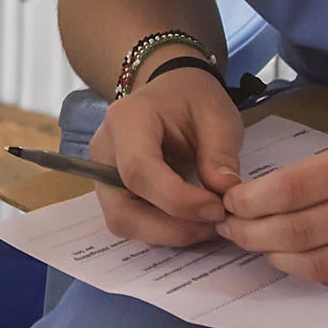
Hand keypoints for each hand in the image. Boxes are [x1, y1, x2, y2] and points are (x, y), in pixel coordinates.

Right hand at [88, 65, 247, 245]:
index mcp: (126, 121)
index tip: (217, 208)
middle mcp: (103, 152)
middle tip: (214, 223)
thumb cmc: (191, 99)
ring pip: (125, 223)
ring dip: (170, 234)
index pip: (139, 171)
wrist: (171, 94)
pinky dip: (165, 230)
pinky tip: (193, 220)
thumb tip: (224, 194)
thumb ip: (220, 154)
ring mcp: (103, 176)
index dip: (178, 200)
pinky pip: (133, 223)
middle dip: (172, 228)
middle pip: (123, 210)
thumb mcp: (217, 115)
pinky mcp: (113, 194)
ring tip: (207, 222)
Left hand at [215, 122, 327, 284]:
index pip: (292, 189)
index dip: (251, 201)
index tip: (230, 201)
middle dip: (252, 233)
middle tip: (229, 228)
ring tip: (257, 245)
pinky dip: (314, 271)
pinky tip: (296, 258)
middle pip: (299, 231)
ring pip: (319, 264)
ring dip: (277, 257)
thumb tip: (270, 192)